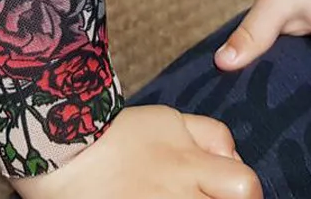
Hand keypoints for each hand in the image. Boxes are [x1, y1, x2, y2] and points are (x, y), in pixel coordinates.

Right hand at [13, 105, 262, 198]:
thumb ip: (210, 134)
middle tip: (208, 198)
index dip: (247, 194)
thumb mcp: (169, 119)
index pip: (245, 187)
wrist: (63, 156)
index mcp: (189, 165)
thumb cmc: (118, 134)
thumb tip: (236, 159)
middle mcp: (179, 198)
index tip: (234, 195)